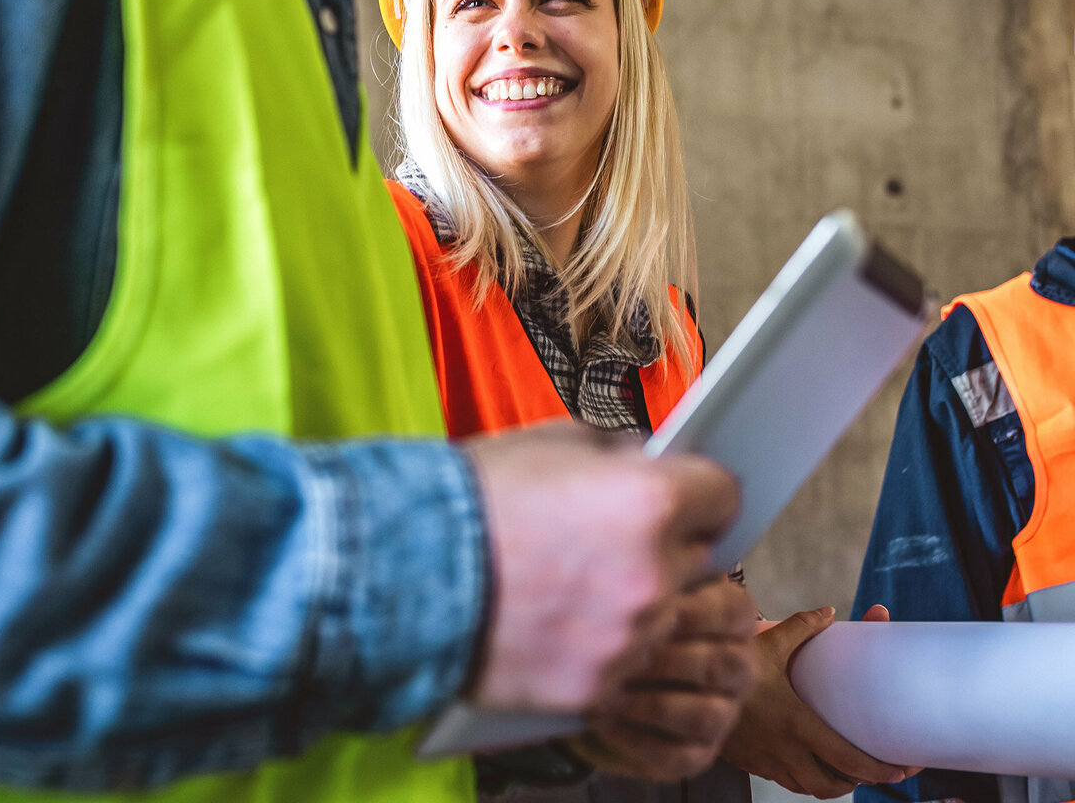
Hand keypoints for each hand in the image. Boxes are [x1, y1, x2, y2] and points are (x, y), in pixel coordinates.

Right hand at [462, 421, 739, 713]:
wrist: (405, 571)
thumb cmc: (473, 500)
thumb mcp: (552, 442)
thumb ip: (616, 452)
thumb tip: (647, 460)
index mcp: (648, 501)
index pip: (723, 493)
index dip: (700, 487)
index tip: (687, 493)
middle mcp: (651, 573)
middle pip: (700, 557)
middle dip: (666, 543)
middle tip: (612, 535)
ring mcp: (628, 638)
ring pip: (664, 614)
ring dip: (635, 597)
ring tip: (572, 579)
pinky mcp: (599, 686)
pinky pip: (626, 659)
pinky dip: (603, 642)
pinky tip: (556, 617)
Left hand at [571, 576, 758, 780]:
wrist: (604, 664)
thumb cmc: (624, 607)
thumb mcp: (641, 575)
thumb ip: (653, 559)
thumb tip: (653, 542)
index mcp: (732, 617)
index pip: (735, 610)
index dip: (697, 610)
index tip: (657, 606)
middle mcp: (738, 667)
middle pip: (723, 665)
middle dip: (669, 657)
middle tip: (623, 649)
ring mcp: (723, 714)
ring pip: (704, 715)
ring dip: (651, 702)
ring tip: (606, 686)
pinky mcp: (697, 753)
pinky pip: (675, 756)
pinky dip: (635, 738)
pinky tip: (599, 714)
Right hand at [721, 603, 918, 796]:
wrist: (685, 684)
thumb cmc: (731, 663)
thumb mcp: (768, 642)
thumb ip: (802, 627)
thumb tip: (831, 612)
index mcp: (796, 721)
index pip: (848, 759)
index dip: (880, 769)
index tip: (902, 767)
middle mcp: (784, 748)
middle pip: (833, 785)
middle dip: (860, 783)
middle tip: (879, 771)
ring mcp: (767, 760)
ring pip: (810, 789)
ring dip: (833, 784)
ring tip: (847, 770)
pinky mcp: (752, 764)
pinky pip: (787, 783)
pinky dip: (805, 780)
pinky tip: (810, 764)